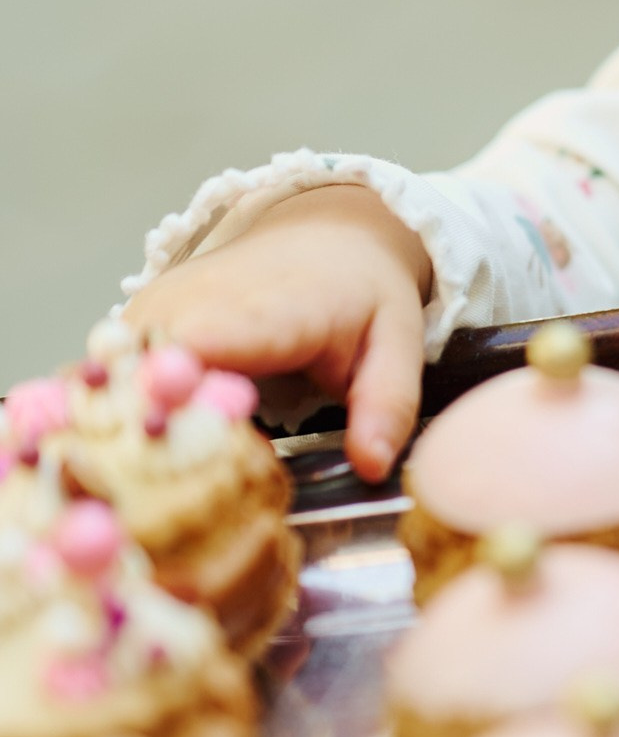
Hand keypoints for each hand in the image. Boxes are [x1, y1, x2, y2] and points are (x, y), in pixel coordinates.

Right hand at [123, 187, 433, 482]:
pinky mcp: (137, 316)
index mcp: (262, 311)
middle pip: (136, 376)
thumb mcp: (397, 344)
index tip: (171, 465)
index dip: (171, 408)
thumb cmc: (361, 292)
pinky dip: (108, 410)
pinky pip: (105, 371)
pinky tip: (125, 455)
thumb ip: (386, 404)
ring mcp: (156, 305)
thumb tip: (372, 465)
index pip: (191, 354)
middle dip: (136, 439)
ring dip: (115, 429)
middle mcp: (194, 302)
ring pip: (107, 375)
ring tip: (132, 488)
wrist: (328, 233)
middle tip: (145, 503)